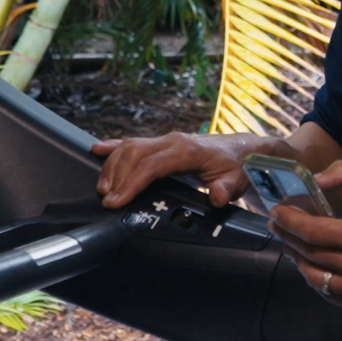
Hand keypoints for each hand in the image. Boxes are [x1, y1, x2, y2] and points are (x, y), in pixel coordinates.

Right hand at [91, 132, 249, 208]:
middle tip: (107, 200)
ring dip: (113, 165)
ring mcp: (166, 139)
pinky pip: (134, 141)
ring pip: (130, 146)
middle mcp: (173, 141)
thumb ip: (227, 189)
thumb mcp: (238, 180)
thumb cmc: (238, 166)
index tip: (117, 200)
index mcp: (188, 150)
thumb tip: (216, 197)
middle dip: (116, 176)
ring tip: (103, 188)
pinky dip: (114, 146)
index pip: (151, 165)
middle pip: (134, 153)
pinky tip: (97, 150)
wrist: (244, 148)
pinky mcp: (162, 142)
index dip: (132, 182)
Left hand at [269, 161, 341, 310]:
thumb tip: (313, 181)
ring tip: (291, 246)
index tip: (276, 213)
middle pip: (311, 255)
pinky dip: (318, 280)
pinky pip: (332, 295)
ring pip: (316, 280)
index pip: (314, 232)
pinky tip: (313, 265)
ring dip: (298, 261)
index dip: (290, 222)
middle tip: (278, 226)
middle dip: (288, 238)